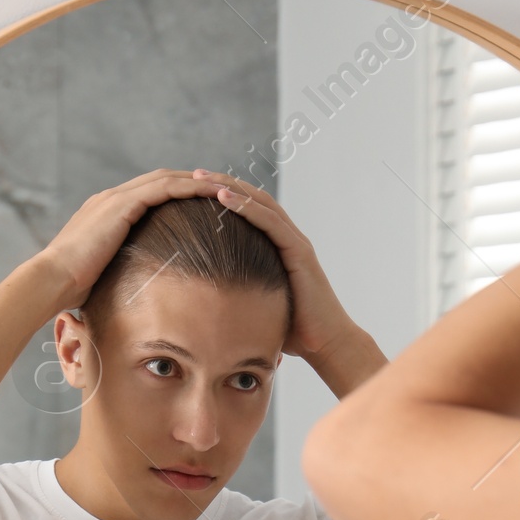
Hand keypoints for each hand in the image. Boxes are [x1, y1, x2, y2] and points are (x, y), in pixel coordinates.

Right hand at [38, 170, 223, 304]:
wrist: (53, 280)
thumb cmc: (72, 289)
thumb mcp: (102, 275)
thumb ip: (118, 271)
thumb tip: (132, 291)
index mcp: (105, 213)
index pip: (148, 194)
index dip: (175, 193)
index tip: (200, 200)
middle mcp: (111, 199)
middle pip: (160, 179)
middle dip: (191, 181)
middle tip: (220, 187)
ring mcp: (116, 199)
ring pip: (166, 179)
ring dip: (196, 181)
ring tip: (224, 186)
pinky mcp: (122, 205)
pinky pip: (164, 188)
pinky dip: (189, 188)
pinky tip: (211, 193)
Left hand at [191, 171, 383, 387]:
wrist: (326, 345)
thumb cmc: (292, 330)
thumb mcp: (257, 306)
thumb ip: (238, 295)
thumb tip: (203, 304)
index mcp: (278, 248)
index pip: (248, 211)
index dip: (222, 197)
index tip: (193, 190)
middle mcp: (288, 238)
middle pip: (253, 199)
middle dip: (222, 183)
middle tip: (193, 173)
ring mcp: (295, 243)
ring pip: (260, 203)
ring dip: (230, 187)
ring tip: (202, 178)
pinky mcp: (299, 252)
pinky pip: (270, 221)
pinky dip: (246, 206)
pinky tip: (223, 197)